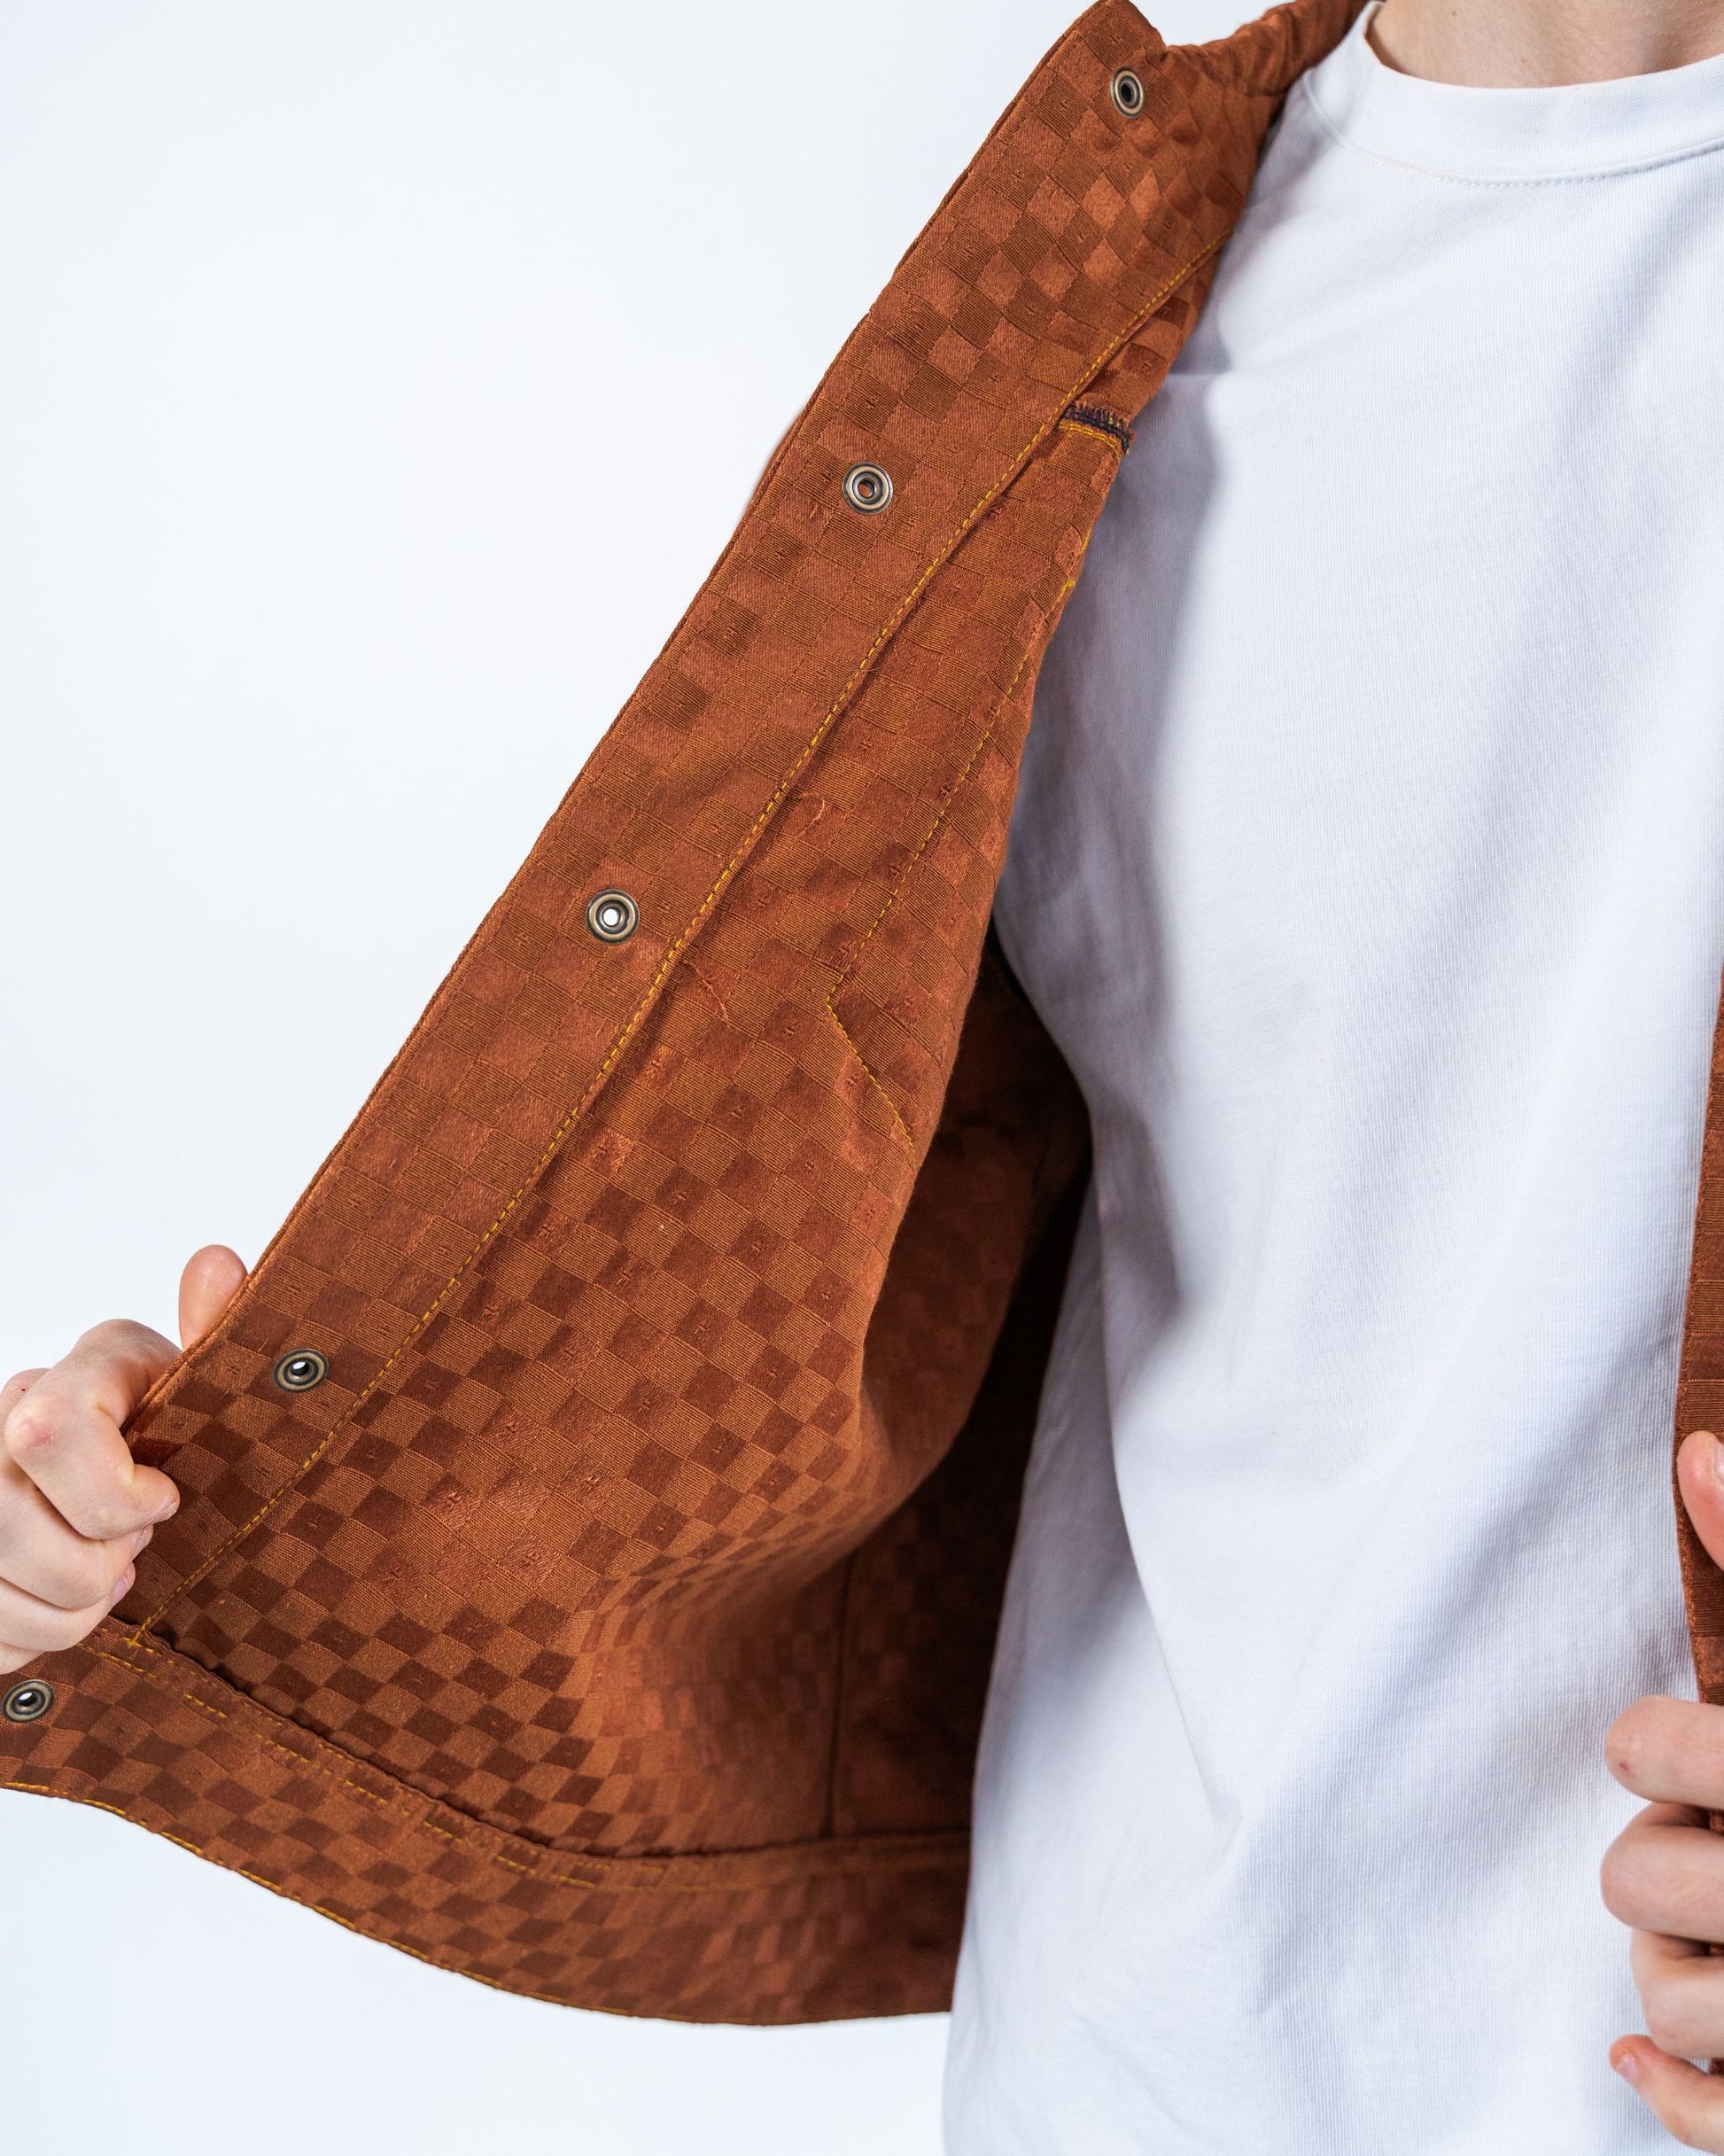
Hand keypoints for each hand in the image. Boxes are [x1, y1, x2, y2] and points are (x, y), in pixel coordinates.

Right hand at [0, 1246, 246, 1674]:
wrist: (132, 1492)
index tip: (163, 1504)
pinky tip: (56, 1606)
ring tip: (100, 1584)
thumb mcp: (218, 1392)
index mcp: (75, 1374)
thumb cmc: (189, 1444)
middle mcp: (4, 1416)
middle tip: (131, 1554)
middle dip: (88, 1568)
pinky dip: (26, 1640)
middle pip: (9, 1526)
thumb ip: (221, 1333)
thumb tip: (216, 1262)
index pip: (49, 1434)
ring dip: (61, 1613)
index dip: (112, 1494)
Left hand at [1605, 1428, 1723, 2144]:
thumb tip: (1697, 1451)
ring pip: (1665, 1993)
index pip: (1651, 1745)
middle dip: (1660, 1850)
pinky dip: (1668, 2093)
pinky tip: (1642, 2055)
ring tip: (1723, 1930)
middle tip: (1714, 1838)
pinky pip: (1712, 2123)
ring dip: (1672, 1964)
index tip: (1680, 1745)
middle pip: (1634, 1873)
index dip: (1655, 1741)